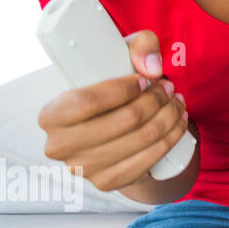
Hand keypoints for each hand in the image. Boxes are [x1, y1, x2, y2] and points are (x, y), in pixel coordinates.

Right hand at [37, 29, 189, 191]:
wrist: (110, 131)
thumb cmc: (112, 89)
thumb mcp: (119, 56)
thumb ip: (139, 45)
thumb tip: (153, 68)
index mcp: (50, 115)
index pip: (88, 101)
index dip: (124, 89)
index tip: (145, 80)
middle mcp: (59, 146)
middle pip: (124, 120)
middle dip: (156, 100)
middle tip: (170, 88)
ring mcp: (83, 168)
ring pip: (142, 138)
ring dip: (169, 117)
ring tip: (178, 102)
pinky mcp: (107, 182)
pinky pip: (148, 160)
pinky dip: (170, 139)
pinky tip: (178, 124)